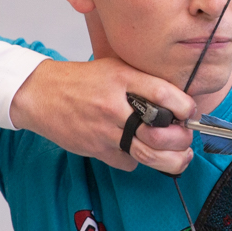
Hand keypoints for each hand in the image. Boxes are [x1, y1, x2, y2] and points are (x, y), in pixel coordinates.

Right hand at [9, 57, 195, 173]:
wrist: (40, 94)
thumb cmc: (81, 80)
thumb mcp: (114, 68)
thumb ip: (143, 81)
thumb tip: (177, 100)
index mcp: (122, 79)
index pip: (165, 95)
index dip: (186, 108)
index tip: (191, 112)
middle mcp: (115, 105)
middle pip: (161, 133)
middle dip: (182, 140)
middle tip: (186, 138)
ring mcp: (105, 130)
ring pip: (148, 154)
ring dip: (171, 160)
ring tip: (181, 156)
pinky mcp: (96, 148)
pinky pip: (127, 162)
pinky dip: (137, 161)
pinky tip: (138, 151)